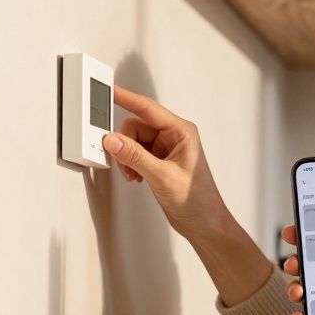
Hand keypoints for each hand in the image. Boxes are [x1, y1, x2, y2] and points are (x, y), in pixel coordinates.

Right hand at [106, 86, 230, 239]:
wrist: (204, 224)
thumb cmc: (198, 200)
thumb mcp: (162, 177)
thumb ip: (135, 157)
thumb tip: (113, 140)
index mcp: (182, 131)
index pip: (148, 109)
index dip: (127, 98)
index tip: (110, 91)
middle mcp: (173, 137)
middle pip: (135, 127)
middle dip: (125, 145)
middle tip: (125, 164)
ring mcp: (165, 149)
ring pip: (132, 142)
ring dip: (127, 158)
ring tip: (135, 175)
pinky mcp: (158, 161)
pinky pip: (135, 154)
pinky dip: (130, 165)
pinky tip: (137, 177)